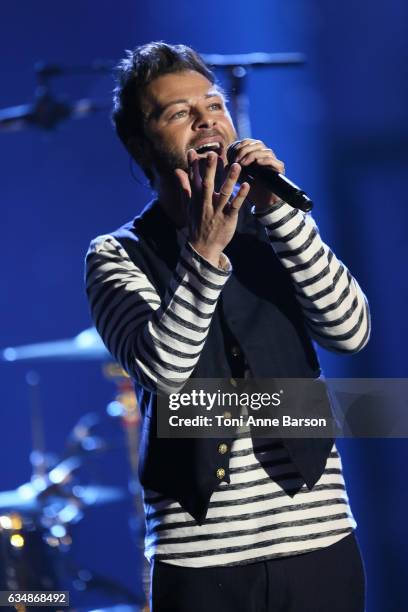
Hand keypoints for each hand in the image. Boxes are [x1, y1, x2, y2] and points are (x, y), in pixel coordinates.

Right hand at [174, 150, 249, 266]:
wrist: (202, 247)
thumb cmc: (196, 224)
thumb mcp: (187, 205)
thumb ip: (184, 187)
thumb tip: (177, 170)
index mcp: (196, 200)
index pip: (193, 180)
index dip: (193, 166)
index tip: (192, 152)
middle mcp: (206, 204)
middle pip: (207, 184)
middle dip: (209, 170)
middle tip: (213, 154)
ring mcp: (217, 212)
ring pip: (224, 194)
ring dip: (230, 179)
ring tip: (237, 165)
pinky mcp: (228, 219)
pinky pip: (235, 206)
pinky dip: (240, 196)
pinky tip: (246, 185)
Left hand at [231, 139, 284, 210]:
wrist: (264, 203)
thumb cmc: (252, 191)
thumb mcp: (241, 179)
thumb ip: (235, 171)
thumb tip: (226, 165)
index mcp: (257, 156)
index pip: (251, 142)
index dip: (242, 145)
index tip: (231, 153)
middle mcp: (267, 157)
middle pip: (258, 144)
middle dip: (245, 150)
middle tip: (237, 160)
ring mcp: (274, 162)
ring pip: (266, 151)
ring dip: (253, 155)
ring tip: (243, 163)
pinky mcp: (280, 170)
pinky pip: (274, 161)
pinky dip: (265, 160)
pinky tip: (257, 163)